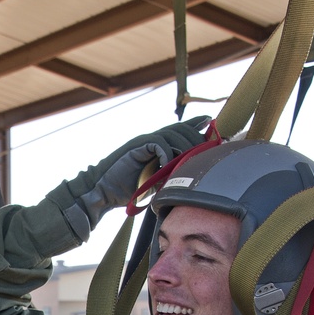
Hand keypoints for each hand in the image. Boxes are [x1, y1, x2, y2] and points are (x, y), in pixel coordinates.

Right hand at [47, 117, 209, 241]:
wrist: (103, 191)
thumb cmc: (127, 190)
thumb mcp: (154, 183)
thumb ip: (168, 175)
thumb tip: (187, 178)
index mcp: (156, 145)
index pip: (179, 130)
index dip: (195, 124)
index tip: (210, 123)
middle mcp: (151, 139)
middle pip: (180, 129)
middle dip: (196, 136)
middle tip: (208, 146)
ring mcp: (144, 141)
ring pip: (172, 134)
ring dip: (184, 147)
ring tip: (190, 160)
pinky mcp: (137, 146)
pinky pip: (159, 144)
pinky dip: (167, 154)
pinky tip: (169, 165)